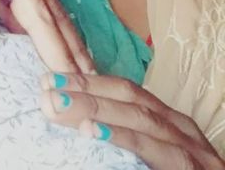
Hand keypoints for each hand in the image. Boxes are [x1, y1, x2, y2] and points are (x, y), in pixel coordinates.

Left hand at [41, 72, 223, 169]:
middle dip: (86, 90)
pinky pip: (157, 152)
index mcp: (168, 123)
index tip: (49, 79)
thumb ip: (119, 136)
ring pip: (141, 118)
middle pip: (130, 98)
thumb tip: (74, 120)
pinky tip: (94, 131)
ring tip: (60, 105)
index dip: (87, 82)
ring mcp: (192, 150)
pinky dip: (124, 138)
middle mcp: (180, 130)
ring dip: (96, 108)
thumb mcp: (147, 158)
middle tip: (46, 89)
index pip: (125, 91)